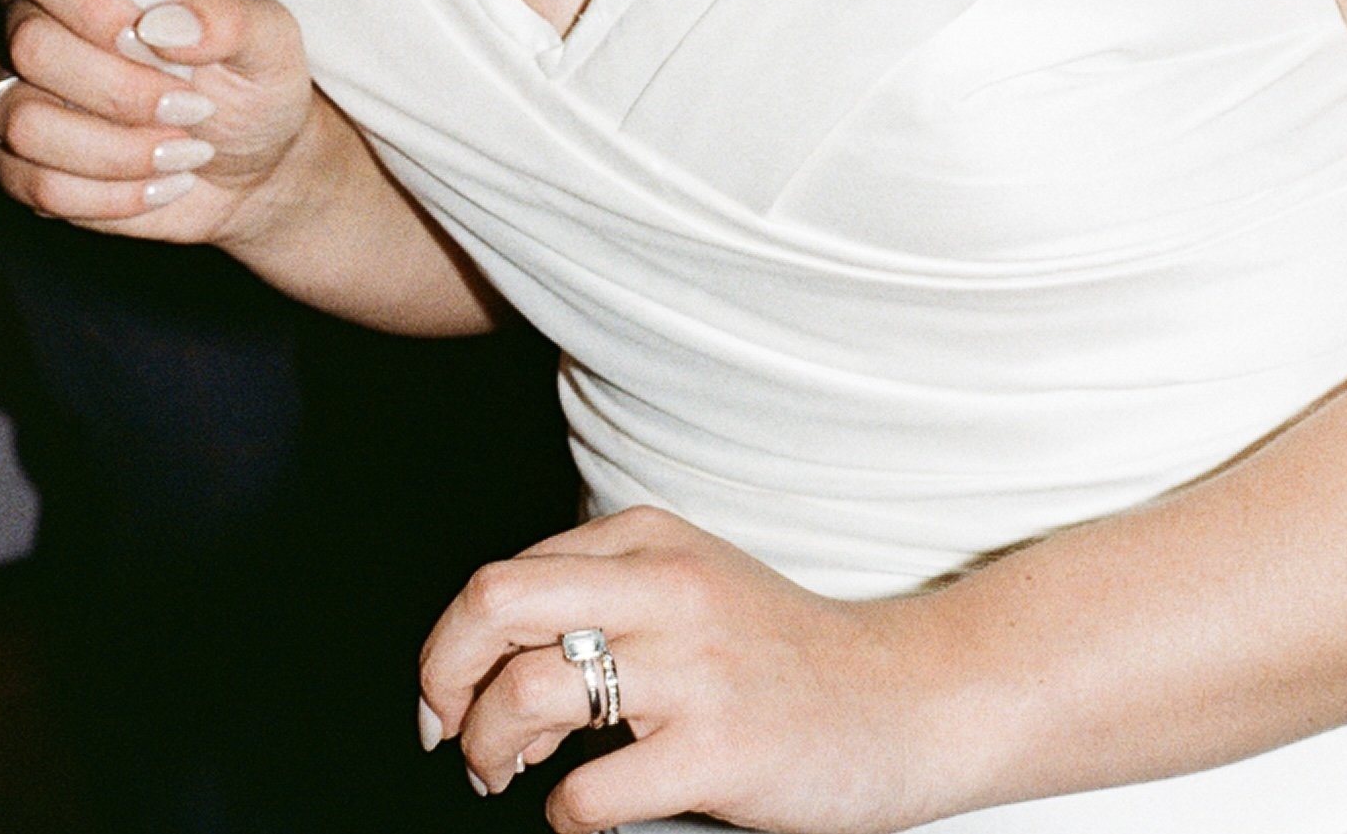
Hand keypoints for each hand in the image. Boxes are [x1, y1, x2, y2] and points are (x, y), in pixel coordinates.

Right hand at [0, 0, 315, 246]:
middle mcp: (40, 21)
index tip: (149, 40)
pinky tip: (157, 182)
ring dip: (119, 151)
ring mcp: (19, 92)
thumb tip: (167, 23)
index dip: (90, 3)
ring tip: (181, 149)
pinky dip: (109, 194)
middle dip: (124, 92)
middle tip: (193, 106)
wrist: (250, 165)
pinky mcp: (20, 161)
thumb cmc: (253, 86)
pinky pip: (34, 184)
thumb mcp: (269, 42)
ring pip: (28, 123)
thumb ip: (230, 19)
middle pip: (33, 48)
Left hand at [418, 507, 950, 833]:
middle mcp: (666, 588)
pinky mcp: (716, 750)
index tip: (444, 695)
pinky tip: (584, 815)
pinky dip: (562, 818)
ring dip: (486, 752)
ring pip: (524, 696)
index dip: (450, 646)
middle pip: (494, 605)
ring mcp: (692, 669)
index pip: (502, 577)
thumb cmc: (786, 656)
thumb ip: (604, 594)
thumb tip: (487, 653)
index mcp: (650, 540)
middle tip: (445, 732)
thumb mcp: (692, 587)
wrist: (904, 700)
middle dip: (442, 677)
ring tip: (502, 776)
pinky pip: (585, 794)